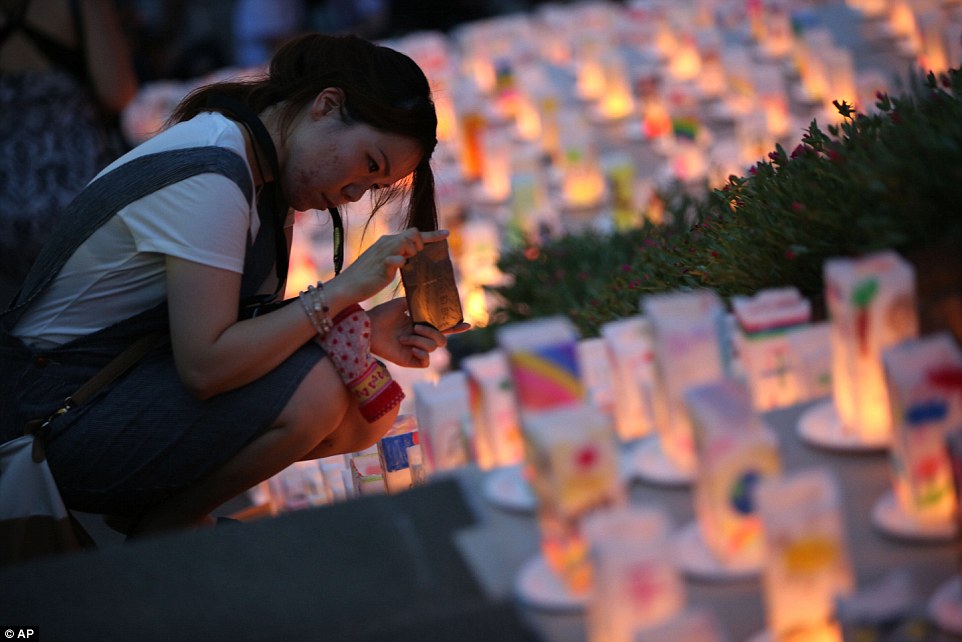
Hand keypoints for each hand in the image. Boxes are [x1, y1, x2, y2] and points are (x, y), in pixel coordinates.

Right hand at [333, 228, 449, 304]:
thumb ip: (398, 259)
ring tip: (406, 263)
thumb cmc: (366, 278)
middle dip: (421, 244)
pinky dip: (400, 261)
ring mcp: (383, 253)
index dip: (432, 234)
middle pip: (413, 233)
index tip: (446, 234)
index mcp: (388, 242)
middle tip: (416, 258)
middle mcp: (386, 243)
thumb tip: (411, 259)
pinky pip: (395, 259)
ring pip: (406, 242)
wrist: (346, 287)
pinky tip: (400, 265)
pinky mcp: (381, 265)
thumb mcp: (385, 264)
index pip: (413, 233)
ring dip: (412, 252)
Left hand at [368, 298, 470, 367]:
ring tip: (403, 337)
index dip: (456, 328)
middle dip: (432, 333)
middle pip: (441, 340)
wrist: (368, 327)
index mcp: (421, 326)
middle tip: (415, 327)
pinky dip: (421, 354)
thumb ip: (418, 303)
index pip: (443, 328)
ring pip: (433, 349)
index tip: (467, 324)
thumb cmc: (382, 314)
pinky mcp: (408, 361)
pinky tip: (410, 348)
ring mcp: (415, 350)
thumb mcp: (402, 304)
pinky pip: (425, 362)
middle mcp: (420, 339)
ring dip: (419, 341)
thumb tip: (431, 299)